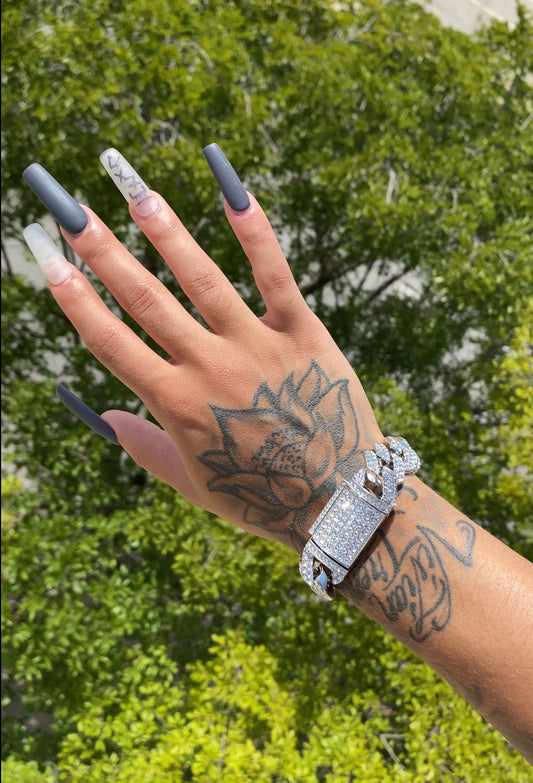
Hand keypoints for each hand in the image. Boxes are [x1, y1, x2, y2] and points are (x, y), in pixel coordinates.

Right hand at [23, 146, 381, 551]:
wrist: (338, 500)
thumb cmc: (261, 496)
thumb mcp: (193, 483)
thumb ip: (145, 448)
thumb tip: (104, 418)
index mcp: (176, 404)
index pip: (111, 342)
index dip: (76, 300)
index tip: (49, 262)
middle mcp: (210, 369)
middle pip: (145, 300)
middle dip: (102, 252)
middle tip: (69, 210)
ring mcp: (257, 347)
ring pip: (203, 279)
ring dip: (165, 232)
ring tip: (136, 192)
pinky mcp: (303, 333)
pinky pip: (276, 275)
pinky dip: (255, 233)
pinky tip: (234, 193)